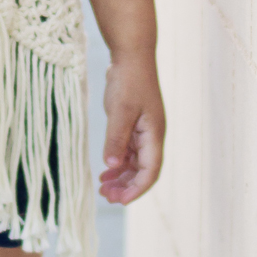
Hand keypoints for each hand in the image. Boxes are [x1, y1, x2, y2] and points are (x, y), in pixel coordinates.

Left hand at [99, 53, 164, 204]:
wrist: (131, 55)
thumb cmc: (129, 80)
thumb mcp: (120, 110)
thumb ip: (116, 138)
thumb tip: (112, 165)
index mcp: (154, 135)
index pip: (150, 171)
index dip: (137, 189)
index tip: (119, 200)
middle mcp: (151, 136)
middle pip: (142, 171)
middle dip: (126, 186)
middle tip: (105, 196)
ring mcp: (142, 131)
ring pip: (134, 163)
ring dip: (121, 176)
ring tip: (103, 187)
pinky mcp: (132, 125)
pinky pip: (127, 151)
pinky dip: (117, 162)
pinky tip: (105, 170)